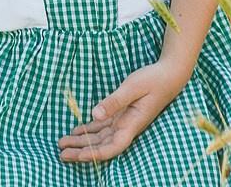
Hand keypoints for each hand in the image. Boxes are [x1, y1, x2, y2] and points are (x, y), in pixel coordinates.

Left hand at [57, 59, 189, 162]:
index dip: (96, 154)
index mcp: (132, 124)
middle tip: (61, 153)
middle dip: (82, 151)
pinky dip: (89, 130)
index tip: (79, 156)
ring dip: (82, 141)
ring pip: (100, 136)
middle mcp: (127, 126)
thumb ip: (114, 101)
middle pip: (102, 145)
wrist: (169, 75)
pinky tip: (75, 132)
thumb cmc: (154, 80)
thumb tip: (95, 115)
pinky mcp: (122, 114)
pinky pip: (103, 126)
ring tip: (62, 143)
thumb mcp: (133, 87)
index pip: (113, 146)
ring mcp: (124, 121)